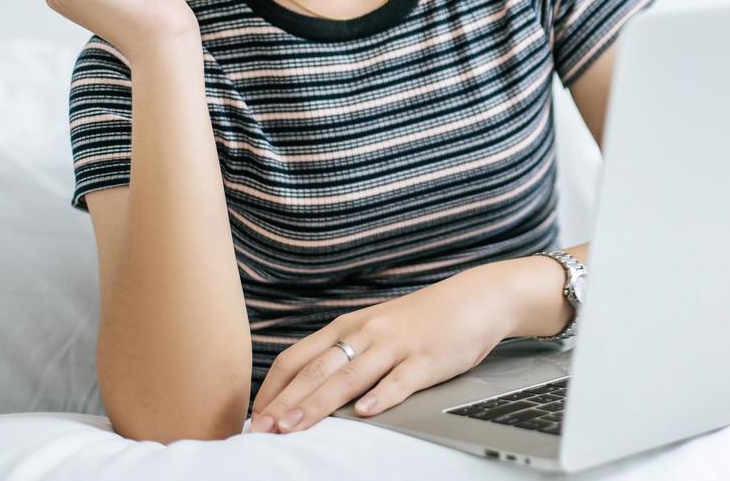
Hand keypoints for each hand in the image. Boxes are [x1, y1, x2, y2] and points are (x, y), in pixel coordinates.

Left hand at [249, 262, 519, 433]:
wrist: (476, 298)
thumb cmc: (423, 319)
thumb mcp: (376, 329)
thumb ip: (345, 353)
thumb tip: (306, 389)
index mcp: (349, 326)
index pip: (297, 357)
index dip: (273, 388)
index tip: (253, 416)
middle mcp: (366, 333)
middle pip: (316, 370)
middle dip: (284, 403)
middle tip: (260, 431)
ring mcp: (396, 345)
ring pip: (349, 376)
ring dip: (317, 404)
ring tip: (293, 427)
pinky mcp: (426, 358)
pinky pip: (400, 380)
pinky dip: (382, 396)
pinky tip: (366, 412)